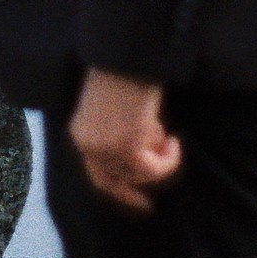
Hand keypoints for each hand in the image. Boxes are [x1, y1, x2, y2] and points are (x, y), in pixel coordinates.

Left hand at [69, 68, 182, 213]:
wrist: (131, 53)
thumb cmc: (128, 73)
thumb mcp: (117, 110)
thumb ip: (122, 134)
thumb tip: (144, 153)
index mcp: (82, 133)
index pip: (97, 176)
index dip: (118, 192)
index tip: (141, 204)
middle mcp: (88, 144)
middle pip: (120, 181)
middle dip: (141, 186)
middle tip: (152, 204)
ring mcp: (106, 147)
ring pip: (141, 174)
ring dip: (161, 160)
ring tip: (168, 136)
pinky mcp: (127, 146)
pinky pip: (156, 168)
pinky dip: (170, 158)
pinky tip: (175, 140)